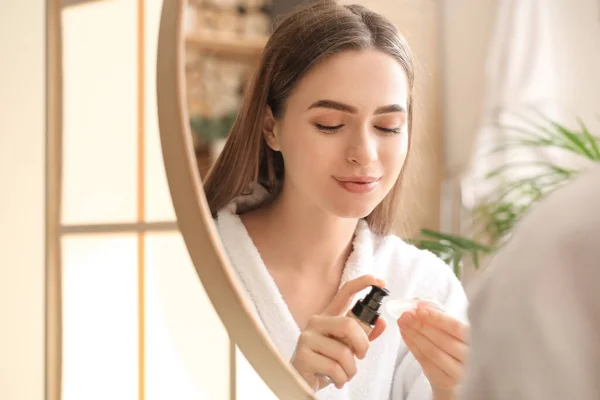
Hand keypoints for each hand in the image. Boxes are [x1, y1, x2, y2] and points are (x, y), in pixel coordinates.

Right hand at [290, 275, 387, 390]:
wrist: (304, 381)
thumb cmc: (327, 361)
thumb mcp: (347, 346)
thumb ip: (364, 335)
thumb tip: (382, 322)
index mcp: (329, 316)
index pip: (345, 292)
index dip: (362, 284)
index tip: (380, 281)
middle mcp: (316, 322)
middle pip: (348, 325)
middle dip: (362, 345)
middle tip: (361, 356)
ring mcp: (307, 337)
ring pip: (343, 352)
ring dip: (350, 369)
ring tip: (344, 373)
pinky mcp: (303, 356)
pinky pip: (334, 368)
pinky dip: (341, 379)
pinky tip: (336, 380)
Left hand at [397, 303, 468, 396]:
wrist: (455, 375)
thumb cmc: (453, 344)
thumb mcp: (449, 326)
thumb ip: (436, 312)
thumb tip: (418, 301)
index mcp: (475, 339)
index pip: (456, 328)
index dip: (437, 318)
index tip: (419, 308)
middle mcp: (470, 357)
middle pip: (442, 340)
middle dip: (420, 325)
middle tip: (406, 315)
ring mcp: (458, 372)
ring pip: (432, 352)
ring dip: (414, 335)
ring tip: (403, 323)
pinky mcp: (444, 382)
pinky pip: (425, 362)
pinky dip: (412, 346)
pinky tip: (405, 334)